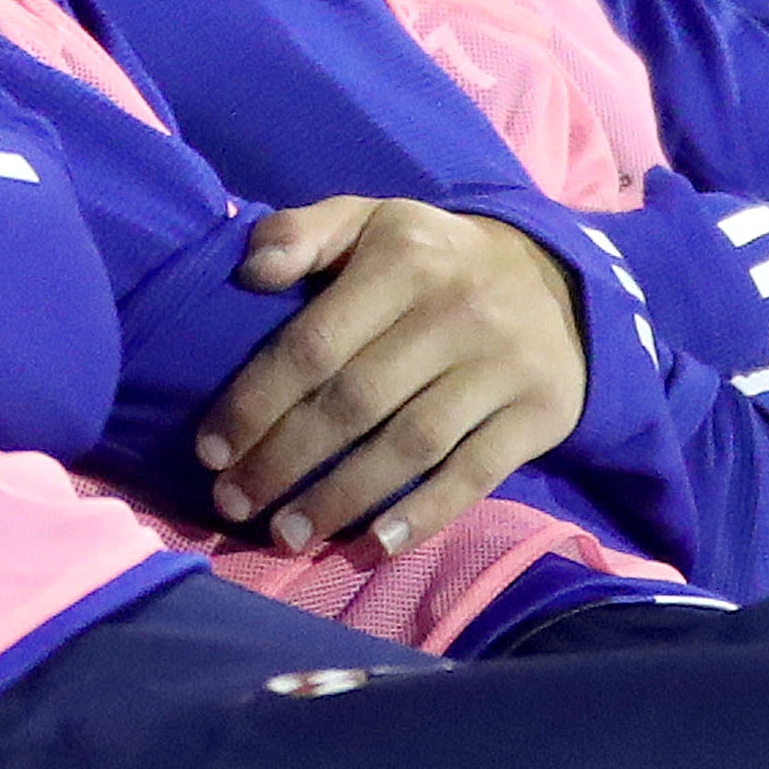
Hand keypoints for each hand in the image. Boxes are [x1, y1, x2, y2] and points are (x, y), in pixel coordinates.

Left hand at [194, 198, 586, 556]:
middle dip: (284, 461)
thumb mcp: (370, 221)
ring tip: (285, 535)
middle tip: (233, 504)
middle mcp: (458, 311)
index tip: (210, 452)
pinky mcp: (541, 413)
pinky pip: (474, 476)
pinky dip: (421, 517)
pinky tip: (370, 546)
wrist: (557, 281)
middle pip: (354, 403)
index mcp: (404, 258)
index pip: (314, 344)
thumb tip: (251, 270)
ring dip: (340, 500)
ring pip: (409, 446)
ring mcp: (504, 366)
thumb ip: (303, 232)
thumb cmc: (432, 261)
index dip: (256, 403)